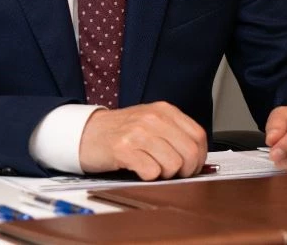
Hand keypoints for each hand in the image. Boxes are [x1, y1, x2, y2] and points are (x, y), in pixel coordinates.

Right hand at [79, 102, 207, 180]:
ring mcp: (138, 132)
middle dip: (185, 170)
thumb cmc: (121, 131)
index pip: (198, 136)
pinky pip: (151, 172)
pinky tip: (138, 169)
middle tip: (172, 173)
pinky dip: (148, 177)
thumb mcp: (151, 122)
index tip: (192, 166)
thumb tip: (199, 159)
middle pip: (190, 153)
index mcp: (164, 110)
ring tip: (152, 168)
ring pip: (173, 164)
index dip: (200, 157)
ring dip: (165, 174)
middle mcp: (153, 118)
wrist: (87, 132)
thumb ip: (174, 134)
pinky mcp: (124, 149)